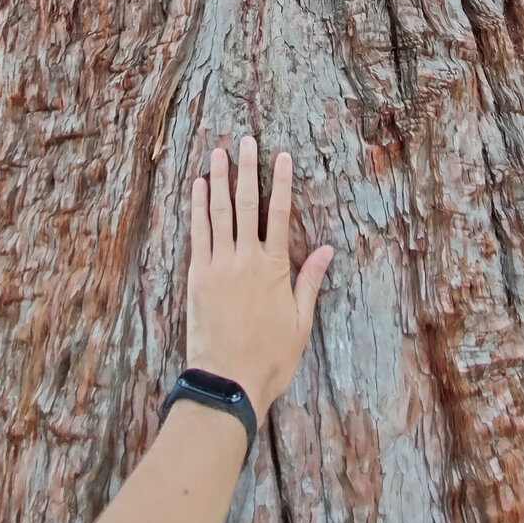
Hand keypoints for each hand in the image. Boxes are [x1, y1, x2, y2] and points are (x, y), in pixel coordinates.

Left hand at [186, 136, 333, 424]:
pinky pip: (198, 234)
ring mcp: (219, 265)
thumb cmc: (270, 357)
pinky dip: (198, 208)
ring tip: (219, 152)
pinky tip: (199, 186)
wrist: (227, 381)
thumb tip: (326, 249)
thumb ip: (309, 281)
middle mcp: (246, 259)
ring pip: (220, 213)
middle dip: (247, 170)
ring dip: (220, 179)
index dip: (281, 182)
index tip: (281, 156)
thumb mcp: (300, 322)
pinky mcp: (197, 276)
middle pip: (247, 204)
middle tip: (246, 141)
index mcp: (274, 269)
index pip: (279, 214)